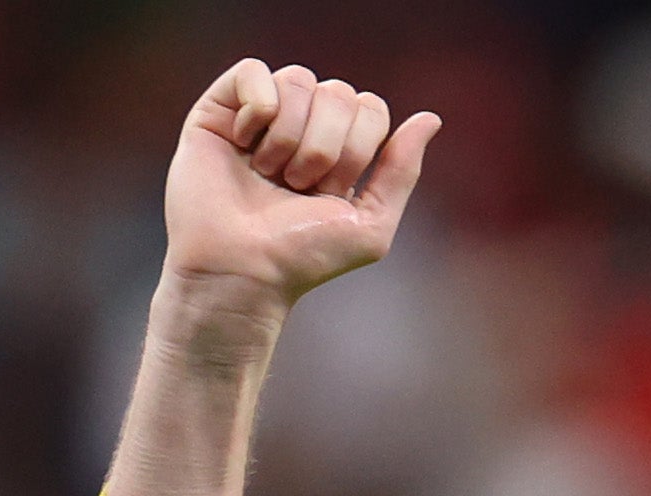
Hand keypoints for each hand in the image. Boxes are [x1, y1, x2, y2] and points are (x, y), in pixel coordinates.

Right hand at [158, 60, 440, 343]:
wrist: (242, 270)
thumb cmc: (302, 256)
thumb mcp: (370, 223)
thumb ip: (402, 171)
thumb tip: (430, 118)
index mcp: (339, 149)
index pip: (371, 108)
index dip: (358, 148)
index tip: (331, 192)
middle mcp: (302, 126)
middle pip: (340, 93)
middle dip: (327, 147)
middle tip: (298, 186)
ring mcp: (261, 115)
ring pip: (300, 80)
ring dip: (291, 136)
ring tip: (269, 174)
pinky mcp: (220, 109)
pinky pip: (254, 71)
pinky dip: (258, 107)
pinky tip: (243, 141)